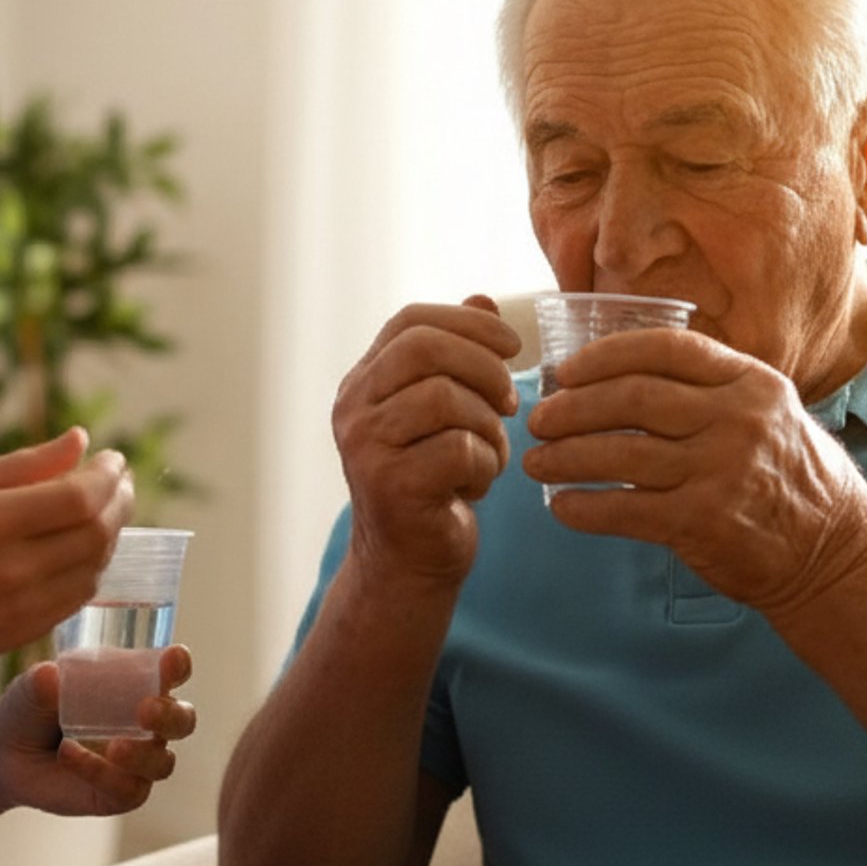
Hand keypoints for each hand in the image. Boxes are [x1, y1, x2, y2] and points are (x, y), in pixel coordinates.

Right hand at [0, 431, 132, 666]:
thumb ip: (25, 464)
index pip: (80, 498)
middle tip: (120, 483)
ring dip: (109, 537)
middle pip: (96, 534)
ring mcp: (18, 609)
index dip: (108, 476)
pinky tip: (82, 549)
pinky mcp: (19, 636)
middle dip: (119, 502)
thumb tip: (81, 440)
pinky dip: (89, 570)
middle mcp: (10, 570)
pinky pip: (74, 600)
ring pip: (93, 570)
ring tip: (105, 512)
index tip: (113, 459)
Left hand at [0, 647, 196, 816]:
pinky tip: (70, 756)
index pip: (172, 673)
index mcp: (137, 686)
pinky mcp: (119, 795)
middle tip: (145, 710)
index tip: (172, 658)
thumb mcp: (30, 690)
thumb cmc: (30, 708)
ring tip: (113, 746)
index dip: (178, 666)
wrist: (4, 754)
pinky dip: (102, 774)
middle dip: (170, 716)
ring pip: (162, 763)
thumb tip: (50, 676)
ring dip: (142, 755)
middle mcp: (146, 724)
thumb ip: (40, 682)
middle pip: (182, 721)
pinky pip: (127, 790)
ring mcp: (137, 762)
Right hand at [333, 295, 521, 586]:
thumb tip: (484, 299)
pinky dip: (486, 466)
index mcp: (363, 382)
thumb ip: (456, 358)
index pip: (410, 321)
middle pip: (424, 347)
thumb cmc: (431, 484)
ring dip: (488, 426)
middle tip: (510, 401)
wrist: (407, 566)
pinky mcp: (390, 485)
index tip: (512, 345)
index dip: (468, 322)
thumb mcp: (442, 415)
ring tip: (490, 455)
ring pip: (446, 397)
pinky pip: (460, 450)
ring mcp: (365, 445)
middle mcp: (353, 407)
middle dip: (484, 366)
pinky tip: (476, 486)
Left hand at [524, 327, 866, 616]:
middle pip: (631, 398)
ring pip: (619, 453)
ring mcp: (721, 471)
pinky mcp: (702, 523)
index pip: (666, 349)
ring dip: (564, 457)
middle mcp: (739, 420)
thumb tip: (622, 373)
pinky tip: (561, 506)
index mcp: (752, 383)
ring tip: (535, 461)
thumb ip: (712, 389)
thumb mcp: (771, 413)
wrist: (836, 557)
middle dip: (572, 407)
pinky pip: (623, 510)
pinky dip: (583, 508)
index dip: (604, 355)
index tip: (566, 370)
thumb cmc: (793, 480)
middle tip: (539, 419)